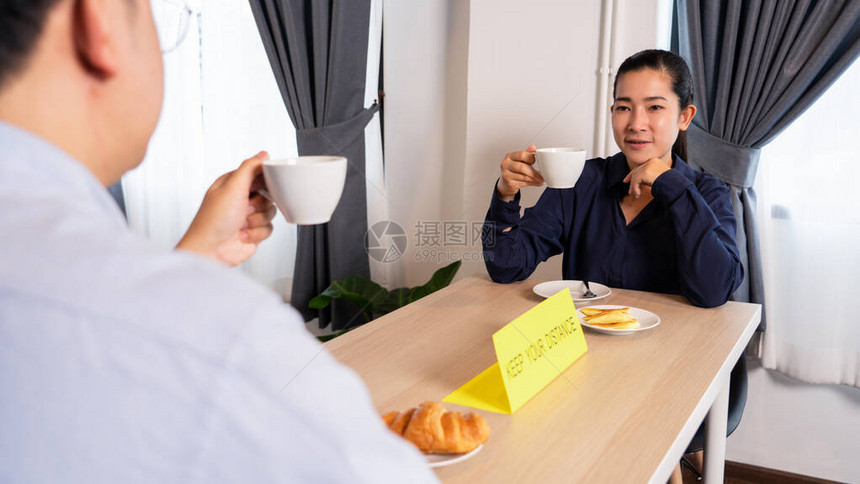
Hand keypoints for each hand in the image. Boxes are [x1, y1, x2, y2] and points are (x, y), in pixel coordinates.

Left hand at [177, 151, 276, 265]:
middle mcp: (240, 199)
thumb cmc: (213, 220)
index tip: (262, 187)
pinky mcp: (254, 231)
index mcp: (233, 184)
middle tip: (246, 208)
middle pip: (269, 194)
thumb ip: (249, 168)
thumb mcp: (232, 187)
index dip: (264, 181)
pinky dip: (257, 233)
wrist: (211, 250)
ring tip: (241, 224)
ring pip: (271, 212)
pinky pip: (269, 228)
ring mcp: (247, 216)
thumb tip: (263, 155)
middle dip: (259, 204)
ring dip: (257, 220)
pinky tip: (242, 234)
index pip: (258, 173)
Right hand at [496, 144, 543, 200]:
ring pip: (523, 177)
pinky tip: (536, 183)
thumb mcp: (520, 160)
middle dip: (533, 172)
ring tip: (540, 180)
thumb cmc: (514, 170)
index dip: (531, 158)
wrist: (506, 182)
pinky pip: (523, 183)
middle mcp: (506, 164)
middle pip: (522, 167)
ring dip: (534, 179)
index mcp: (510, 156)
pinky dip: (532, 183)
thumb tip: (533, 147)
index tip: (536, 161)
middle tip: (541, 175)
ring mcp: (506, 174)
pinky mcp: (509, 183)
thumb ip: (527, 154)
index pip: (522, 155)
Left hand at [623, 158, 670, 197]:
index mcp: (654, 161)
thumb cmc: (669, 183)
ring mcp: (647, 166)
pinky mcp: (645, 172)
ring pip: (635, 177)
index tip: (627, 180)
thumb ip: (649, 176)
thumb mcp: (658, 177)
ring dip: (634, 188)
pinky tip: (638, 195)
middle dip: (631, 181)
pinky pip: (636, 181)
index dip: (632, 174)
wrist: (674, 184)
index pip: (640, 167)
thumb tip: (638, 181)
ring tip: (636, 195)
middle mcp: (650, 161)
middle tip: (629, 191)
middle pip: (636, 171)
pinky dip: (635, 189)